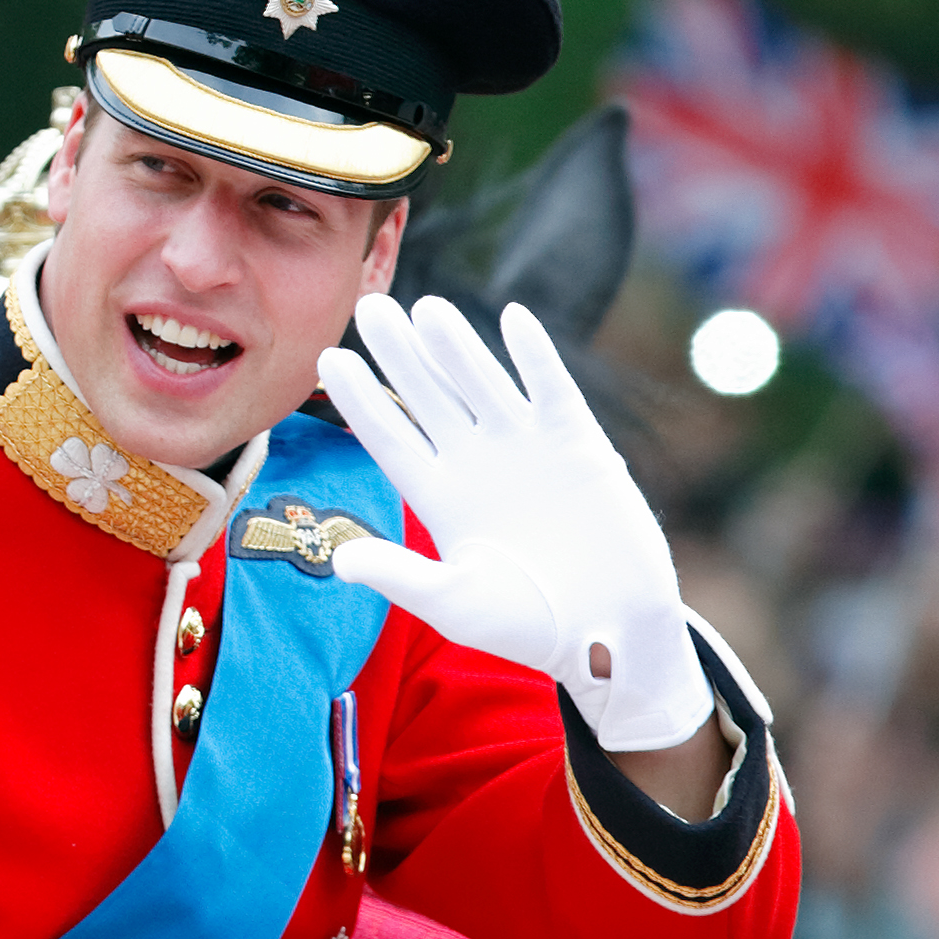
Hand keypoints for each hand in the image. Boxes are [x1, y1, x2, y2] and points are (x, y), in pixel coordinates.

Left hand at [317, 294, 712, 752]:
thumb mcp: (455, 603)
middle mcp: (474, 463)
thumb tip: (340, 560)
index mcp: (438, 496)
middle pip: (426, 396)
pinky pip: (551, 390)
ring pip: (481, 383)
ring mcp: (525, 449)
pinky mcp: (578, 445)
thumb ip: (401, 577)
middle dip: (398, 354)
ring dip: (455, 346)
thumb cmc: (528, 626)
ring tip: (425, 306)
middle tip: (367, 305)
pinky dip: (534, 357)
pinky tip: (513, 318)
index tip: (328, 359)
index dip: (360, 399)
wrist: (610, 633)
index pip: (389, 436)